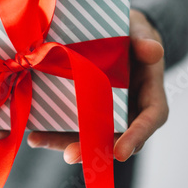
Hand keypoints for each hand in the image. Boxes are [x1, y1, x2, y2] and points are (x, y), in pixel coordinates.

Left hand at [27, 9, 168, 162]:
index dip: (136, 137)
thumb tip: (154, 50)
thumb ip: (145, 40)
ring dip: (65, 144)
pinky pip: (70, 126)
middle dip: (93, 149)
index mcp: (149, 96)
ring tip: (40, 141)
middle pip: (115, 137)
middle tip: (71, 155)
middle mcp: (128, 112)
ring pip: (89, 137)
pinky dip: (52, 132)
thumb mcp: (140, 32)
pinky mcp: (84, 112)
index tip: (121, 152)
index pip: (149, 121)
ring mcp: (104, 114)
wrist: (116, 34)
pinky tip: (33, 135)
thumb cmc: (132, 34)